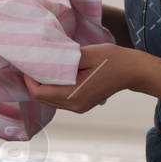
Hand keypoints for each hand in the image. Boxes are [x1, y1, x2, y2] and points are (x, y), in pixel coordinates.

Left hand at [23, 43, 142, 113]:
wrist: (132, 70)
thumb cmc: (111, 58)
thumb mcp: (86, 53)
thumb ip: (63, 59)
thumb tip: (43, 59)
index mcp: (74, 94)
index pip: (39, 93)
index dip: (29, 79)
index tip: (28, 63)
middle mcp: (74, 106)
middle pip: (42, 99)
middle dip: (33, 82)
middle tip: (32, 64)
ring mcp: (78, 108)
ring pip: (49, 101)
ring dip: (42, 86)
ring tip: (42, 68)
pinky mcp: (81, 106)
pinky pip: (58, 100)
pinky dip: (52, 89)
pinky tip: (54, 75)